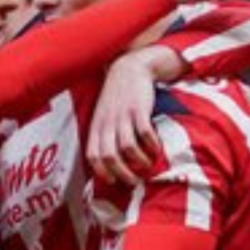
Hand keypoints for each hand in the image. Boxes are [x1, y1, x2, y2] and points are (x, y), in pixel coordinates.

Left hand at [88, 49, 168, 184]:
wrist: (129, 68)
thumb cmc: (116, 97)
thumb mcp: (103, 115)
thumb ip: (103, 136)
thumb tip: (110, 163)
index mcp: (97, 127)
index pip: (93, 156)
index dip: (102, 172)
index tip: (113, 181)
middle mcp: (107, 123)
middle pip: (110, 157)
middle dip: (123, 174)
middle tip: (135, 181)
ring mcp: (122, 116)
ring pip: (127, 148)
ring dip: (139, 162)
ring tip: (148, 166)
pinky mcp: (138, 109)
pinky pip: (144, 133)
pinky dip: (152, 145)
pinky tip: (157, 149)